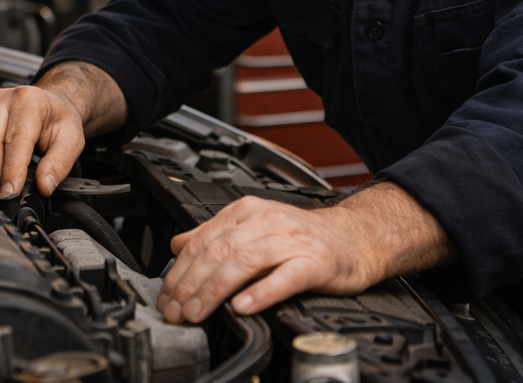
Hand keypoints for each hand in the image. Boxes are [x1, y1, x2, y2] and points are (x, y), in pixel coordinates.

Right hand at [0, 62, 126, 196]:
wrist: (48, 104)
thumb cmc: (57, 119)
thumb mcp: (72, 139)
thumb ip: (60, 163)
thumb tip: (44, 185)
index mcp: (28, 101)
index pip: (14, 140)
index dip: (11, 171)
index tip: (11, 192)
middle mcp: (1, 100)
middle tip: (7, 187)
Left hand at [156, 183, 455, 323]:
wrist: (355, 238)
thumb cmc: (304, 237)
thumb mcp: (254, 227)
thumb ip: (216, 235)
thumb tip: (178, 244)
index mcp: (247, 212)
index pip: (203, 240)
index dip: (179, 271)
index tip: (167, 297)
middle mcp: (267, 222)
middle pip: (218, 251)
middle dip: (191, 284)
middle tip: (176, 310)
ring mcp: (292, 241)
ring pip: (244, 261)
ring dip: (216, 289)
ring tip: (199, 311)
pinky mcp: (315, 262)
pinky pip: (284, 277)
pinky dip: (261, 292)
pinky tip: (244, 306)